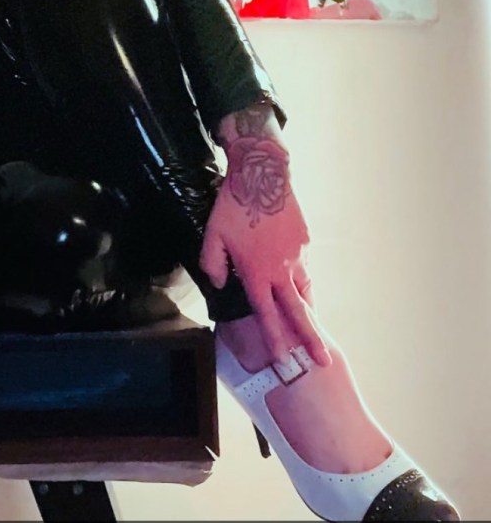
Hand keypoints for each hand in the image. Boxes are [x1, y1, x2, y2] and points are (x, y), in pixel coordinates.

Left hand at [200, 105, 330, 367]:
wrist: (263, 174)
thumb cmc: (234, 206)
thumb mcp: (212, 236)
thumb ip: (214, 265)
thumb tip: (221, 283)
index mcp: (258, 272)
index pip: (268, 315)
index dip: (275, 340)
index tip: (283, 361)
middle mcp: (281, 269)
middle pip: (299, 312)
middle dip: (310, 340)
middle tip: (323, 361)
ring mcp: (297, 255)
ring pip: (305, 289)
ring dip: (308, 310)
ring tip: (312, 327)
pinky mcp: (305, 240)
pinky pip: (304, 266)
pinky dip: (302, 278)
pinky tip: (299, 282)